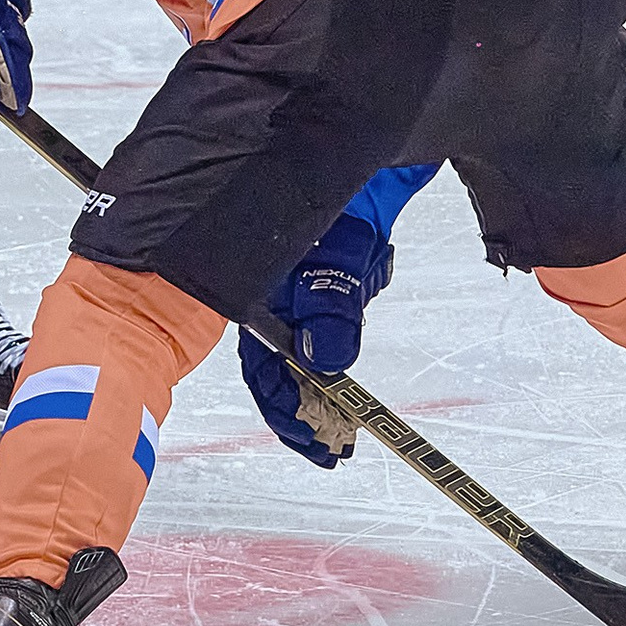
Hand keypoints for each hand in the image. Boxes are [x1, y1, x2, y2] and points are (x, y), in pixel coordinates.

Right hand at [238, 207, 394, 467]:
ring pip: (302, 364)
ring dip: (319, 399)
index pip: (263, 370)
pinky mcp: (326, 298)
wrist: (365, 176)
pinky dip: (333, 372)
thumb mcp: (336, 258)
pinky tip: (346, 392)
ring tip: (341, 433)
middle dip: (302, 416)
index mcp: (260, 300)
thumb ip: (331, 308)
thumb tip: (327, 362)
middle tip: (330, 449)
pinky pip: (323, 344)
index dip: (284, 410)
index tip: (310, 441)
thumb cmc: (339, 207)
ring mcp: (301, 305)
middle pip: (280, 375)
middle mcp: (274, 307)